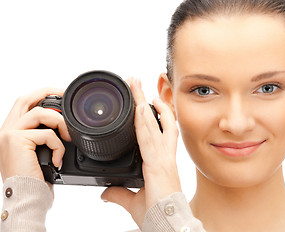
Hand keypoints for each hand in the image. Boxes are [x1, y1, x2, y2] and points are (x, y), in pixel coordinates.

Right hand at [0, 88, 70, 180]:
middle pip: (25, 99)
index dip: (40, 94)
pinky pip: (47, 134)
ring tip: (67, 137)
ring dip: (60, 123)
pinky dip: (58, 146)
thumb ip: (43, 136)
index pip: (23, 104)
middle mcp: (6, 130)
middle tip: (65, 96)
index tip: (58, 94)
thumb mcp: (38, 152)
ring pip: (40, 114)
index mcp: (11, 131)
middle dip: (47, 92)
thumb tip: (62, 125)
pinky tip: (58, 159)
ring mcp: (9, 134)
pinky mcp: (16, 140)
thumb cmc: (34, 178)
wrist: (26, 196)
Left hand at [101, 78, 180, 227]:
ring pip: (153, 124)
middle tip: (136, 81)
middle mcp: (163, 155)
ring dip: (143, 103)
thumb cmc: (156, 213)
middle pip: (155, 120)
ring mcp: (162, 157)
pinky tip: (141, 107)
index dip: (151, 112)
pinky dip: (147, 121)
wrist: (166, 223)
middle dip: (145, 99)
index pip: (156, 130)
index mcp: (159, 161)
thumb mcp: (133, 201)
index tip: (143, 98)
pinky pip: (151, 137)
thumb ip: (118, 193)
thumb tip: (104, 192)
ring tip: (136, 85)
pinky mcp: (159, 163)